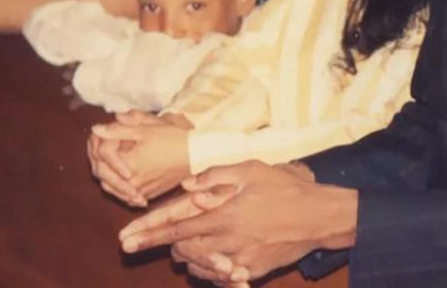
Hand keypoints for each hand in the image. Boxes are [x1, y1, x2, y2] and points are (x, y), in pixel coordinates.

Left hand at [89, 112, 191, 205]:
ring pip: (113, 189)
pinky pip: (127, 196)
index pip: (102, 157)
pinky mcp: (149, 195)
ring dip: (108, 177)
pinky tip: (124, 178)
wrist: (196, 154)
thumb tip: (95, 129)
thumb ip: (118, 130)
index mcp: (129, 165)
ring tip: (109, 165)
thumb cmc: (173, 139)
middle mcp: (132, 183)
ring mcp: (141, 191)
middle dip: (99, 162)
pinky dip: (121, 188)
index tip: (102, 137)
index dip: (99, 144)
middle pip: (103, 176)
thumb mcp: (145, 130)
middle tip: (99, 150)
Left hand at [120, 161, 355, 282]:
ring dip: (191, 257)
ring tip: (194, 245)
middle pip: (182, 252)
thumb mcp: (251, 170)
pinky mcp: (250, 273)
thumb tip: (187, 184)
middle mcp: (225, 242)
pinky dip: (212, 268)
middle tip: (167, 238)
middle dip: (170, 246)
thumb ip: (215, 176)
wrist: (321, 217)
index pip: (174, 229)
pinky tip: (218, 257)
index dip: (147, 235)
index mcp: (222, 215)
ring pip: (199, 267)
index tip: (125, 241)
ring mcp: (238, 261)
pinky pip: (220, 276)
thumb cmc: (287, 189)